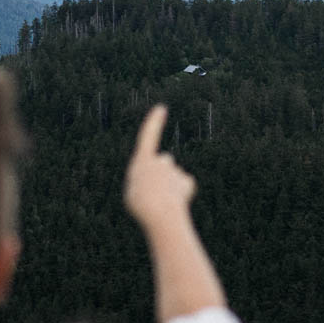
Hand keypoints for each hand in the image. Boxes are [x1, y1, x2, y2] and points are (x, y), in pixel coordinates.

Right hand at [124, 105, 195, 228]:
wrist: (158, 214)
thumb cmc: (142, 207)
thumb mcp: (136, 193)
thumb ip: (149, 181)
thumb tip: (164, 183)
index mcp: (141, 161)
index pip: (148, 136)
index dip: (154, 122)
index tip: (162, 108)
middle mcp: (159, 160)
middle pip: (163, 161)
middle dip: (163, 172)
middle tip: (155, 192)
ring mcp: (174, 169)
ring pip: (173, 176)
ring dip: (170, 186)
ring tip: (164, 201)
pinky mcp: (186, 180)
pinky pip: (184, 187)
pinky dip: (182, 195)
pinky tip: (176, 203)